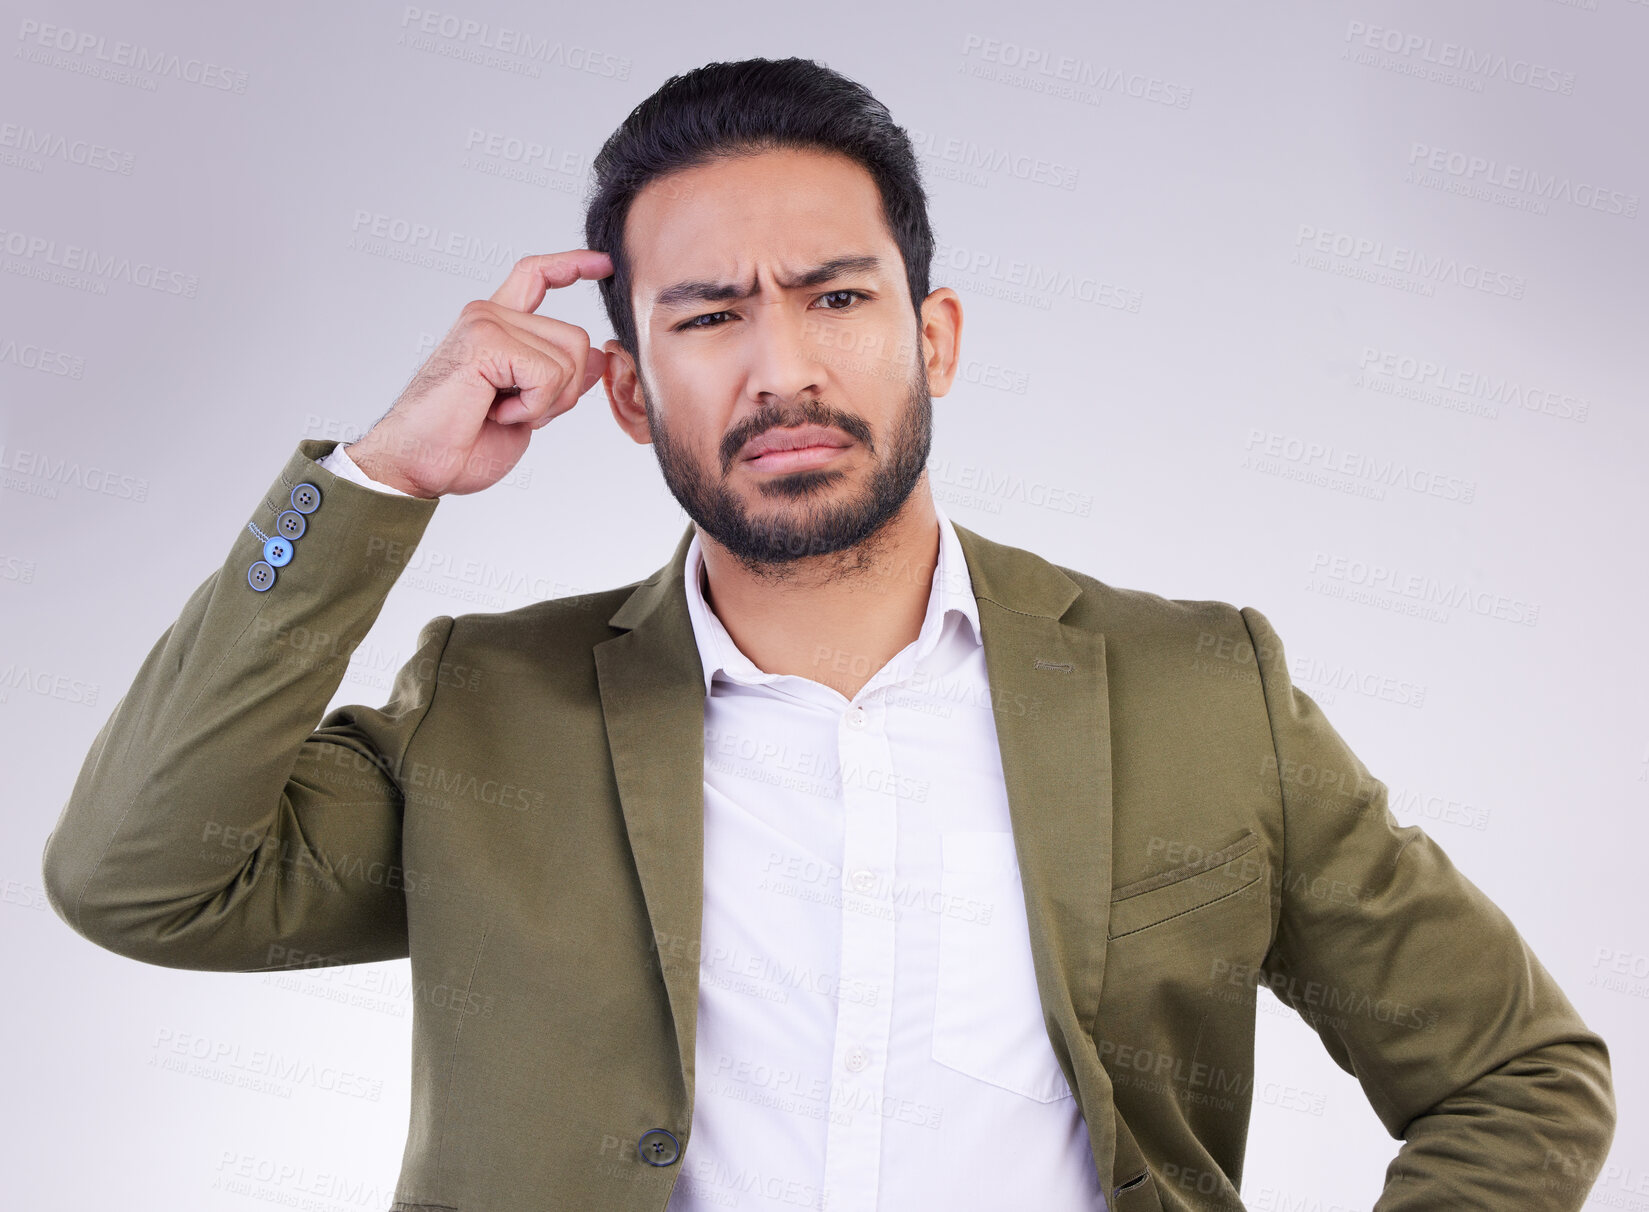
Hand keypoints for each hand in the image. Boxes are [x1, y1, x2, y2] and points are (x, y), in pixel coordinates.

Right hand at [345, 250, 612, 497]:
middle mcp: (489, 315)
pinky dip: (533, 407)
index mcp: (496, 328)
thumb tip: (597, 356)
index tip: (603, 262)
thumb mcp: (527, 412)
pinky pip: (549, 374)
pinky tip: (495, 413)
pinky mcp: (485, 339)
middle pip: (577, 339)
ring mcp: (485, 322)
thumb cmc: (461, 445)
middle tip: (516, 413)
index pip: (536, 277)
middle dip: (565, 392)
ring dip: (547, 402)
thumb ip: (558, 381)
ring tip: (500, 413)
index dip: (572, 265)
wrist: (417, 467)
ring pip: (570, 357)